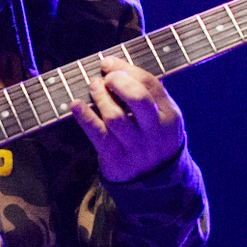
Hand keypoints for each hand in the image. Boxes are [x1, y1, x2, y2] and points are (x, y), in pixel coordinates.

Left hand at [71, 56, 184, 182]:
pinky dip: (85, 117)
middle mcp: (156, 132)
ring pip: (115, 117)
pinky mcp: (117, 160)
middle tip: (105, 77)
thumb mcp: (162, 118)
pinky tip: (76, 104)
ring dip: (100, 97)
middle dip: (118, 81)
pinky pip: (99, 135)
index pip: (150, 84)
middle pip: (138, 99)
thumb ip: (148, 95)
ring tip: (93, 87)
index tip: (109, 63)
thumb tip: (116, 66)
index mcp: (170, 116)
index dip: (127, 69)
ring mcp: (136, 148)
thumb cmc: (152, 139)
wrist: (155, 183)